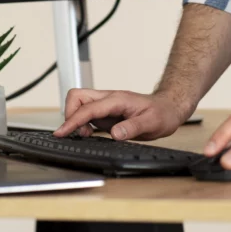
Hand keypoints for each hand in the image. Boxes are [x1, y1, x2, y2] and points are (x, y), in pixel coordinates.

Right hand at [54, 88, 189, 140]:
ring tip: (85, 135)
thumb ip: (132, 128)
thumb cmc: (161, 113)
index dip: (73, 120)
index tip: (62, 132)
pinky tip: (89, 133)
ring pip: (79, 103)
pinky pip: (86, 113)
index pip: (88, 108)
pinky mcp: (105, 112)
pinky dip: (81, 123)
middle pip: (76, 96)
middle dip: (70, 114)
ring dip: (75, 119)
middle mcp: (108, 99)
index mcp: (117, 99)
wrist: (168, 108)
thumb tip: (114, 134)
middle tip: (76, 133)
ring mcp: (106, 105)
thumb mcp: (151, 123)